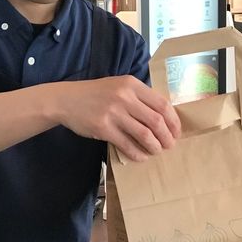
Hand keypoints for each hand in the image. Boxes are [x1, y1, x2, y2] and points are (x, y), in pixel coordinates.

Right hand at [58, 76, 180, 161]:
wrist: (66, 100)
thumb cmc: (95, 94)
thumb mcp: (118, 86)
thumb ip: (138, 96)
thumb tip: (162, 116)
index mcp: (131, 84)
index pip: (162, 104)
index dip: (173, 121)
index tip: (176, 132)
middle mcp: (124, 97)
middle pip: (156, 121)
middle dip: (167, 137)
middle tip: (169, 145)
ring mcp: (113, 113)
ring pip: (144, 135)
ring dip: (154, 147)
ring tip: (156, 151)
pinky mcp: (103, 128)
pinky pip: (127, 144)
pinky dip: (137, 154)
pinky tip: (141, 157)